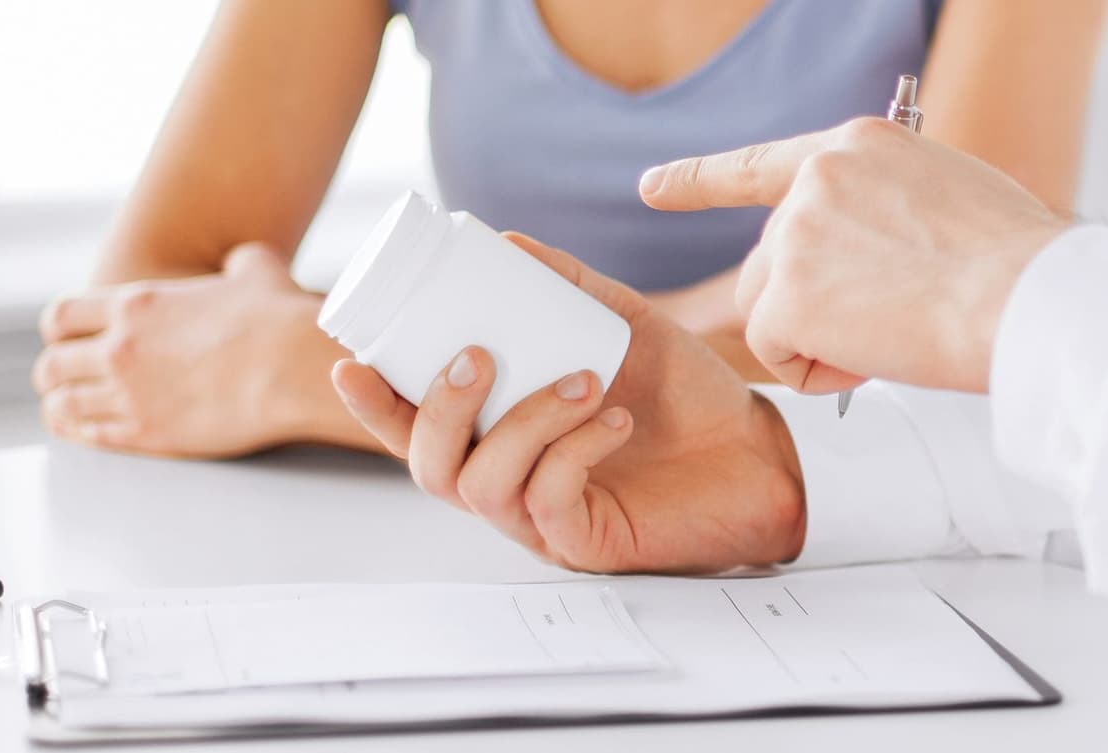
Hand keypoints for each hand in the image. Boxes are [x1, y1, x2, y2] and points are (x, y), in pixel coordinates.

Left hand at [32, 244, 348, 457]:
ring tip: (67, 409)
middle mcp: (121, 348)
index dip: (61, 330)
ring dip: (62, 406)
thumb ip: (238, 264)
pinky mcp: (147, 433)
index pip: (62, 316)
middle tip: (64, 378)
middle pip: (52, 364)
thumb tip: (241, 264)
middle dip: (55, 371)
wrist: (296, 369)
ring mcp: (129, 394)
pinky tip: (85, 431)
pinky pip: (91, 435)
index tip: (70, 339)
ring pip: (63, 404)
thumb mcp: (258, 272)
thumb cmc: (281, 319)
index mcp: (136, 305)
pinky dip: (81, 433)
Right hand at [331, 232, 805, 572]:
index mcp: (499, 437)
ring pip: (484, 486)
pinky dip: (574, 451)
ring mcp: (544, 520)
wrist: (758, 449)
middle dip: (439, 409)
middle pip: (429, 466)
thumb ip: (567, 287)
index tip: (348, 358)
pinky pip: (551, 502)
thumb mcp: (623, 326)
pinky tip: (613, 417)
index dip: (372, 403)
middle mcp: (509, 483)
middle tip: (479, 357)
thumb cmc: (686, 397)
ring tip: (582, 379)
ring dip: (524, 423)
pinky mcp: (588, 543)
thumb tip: (505, 240)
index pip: (413, 429)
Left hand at [639, 117, 1069, 394]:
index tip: (651, 188)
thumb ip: (887, 208)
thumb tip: (871, 253)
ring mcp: (794, 235)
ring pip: (771, 310)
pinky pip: (779, 354)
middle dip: (812, 305)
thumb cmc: (1015, 262)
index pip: (762, 164)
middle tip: (891, 317)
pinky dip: (823, 372)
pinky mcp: (784, 293)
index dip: (700, 179)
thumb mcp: (949, 195)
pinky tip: (878, 352)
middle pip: (772, 262)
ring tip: (896, 330)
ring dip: (822, 338)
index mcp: (859, 146)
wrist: (1023, 294)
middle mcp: (816, 180)